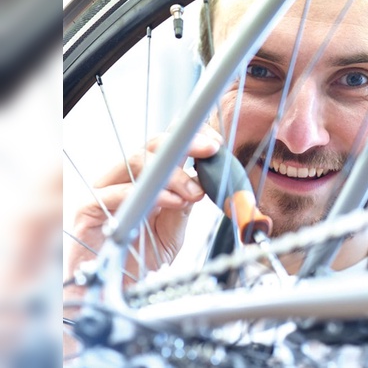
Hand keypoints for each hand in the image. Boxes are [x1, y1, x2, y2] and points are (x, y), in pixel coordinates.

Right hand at [64, 124, 222, 285]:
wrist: (113, 293)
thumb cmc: (139, 260)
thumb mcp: (172, 230)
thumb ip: (183, 205)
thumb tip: (201, 182)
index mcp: (141, 182)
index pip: (162, 149)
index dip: (188, 139)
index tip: (215, 143)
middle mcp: (121, 181)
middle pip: (149, 148)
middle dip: (184, 145)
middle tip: (210, 152)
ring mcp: (103, 192)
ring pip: (135, 162)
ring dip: (171, 174)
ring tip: (193, 192)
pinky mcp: (88, 210)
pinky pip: (116, 192)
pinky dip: (148, 194)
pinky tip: (172, 202)